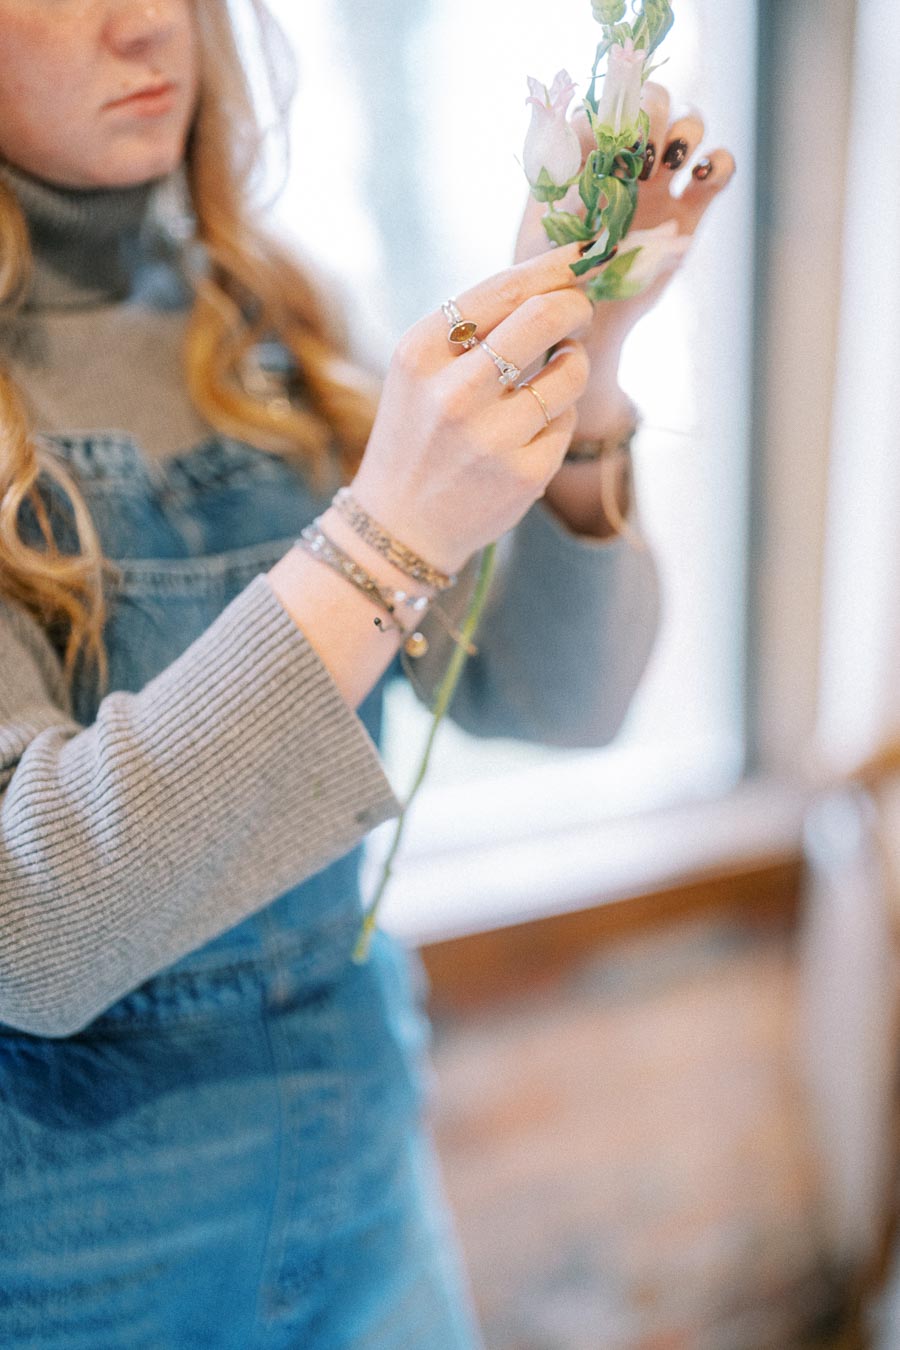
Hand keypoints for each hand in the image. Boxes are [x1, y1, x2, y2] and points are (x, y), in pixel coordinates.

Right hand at [351, 242, 598, 574]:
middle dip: (576, 305)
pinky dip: (558, 418)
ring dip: (572, 363)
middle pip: (547, 316)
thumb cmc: (418, 433)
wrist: (401, 525)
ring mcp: (492, 438)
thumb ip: (475, 324)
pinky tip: (528, 431)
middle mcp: (455, 393)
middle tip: (579, 310)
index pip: (506, 288)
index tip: (582, 256)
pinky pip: (568, 421)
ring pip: (571, 370)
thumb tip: (561, 274)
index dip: (556, 266)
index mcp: (422, 352)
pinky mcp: (525, 475)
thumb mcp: (420, 370)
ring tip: (550, 376)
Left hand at [514, 82, 736, 435]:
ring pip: (691, 122)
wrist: (587, 325)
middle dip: (654, 113)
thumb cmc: (552, 282)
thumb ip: (563, 198)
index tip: (607, 146)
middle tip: (642, 154)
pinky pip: (721, 167)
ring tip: (666, 167)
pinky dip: (719, 163)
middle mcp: (627, 158)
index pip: (608, 102)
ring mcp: (662, 181)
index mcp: (586, 154)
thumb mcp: (543, 237)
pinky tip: (698, 182)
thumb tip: (594, 160)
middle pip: (656, 99)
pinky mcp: (692, 208)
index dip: (613, 111)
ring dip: (686, 130)